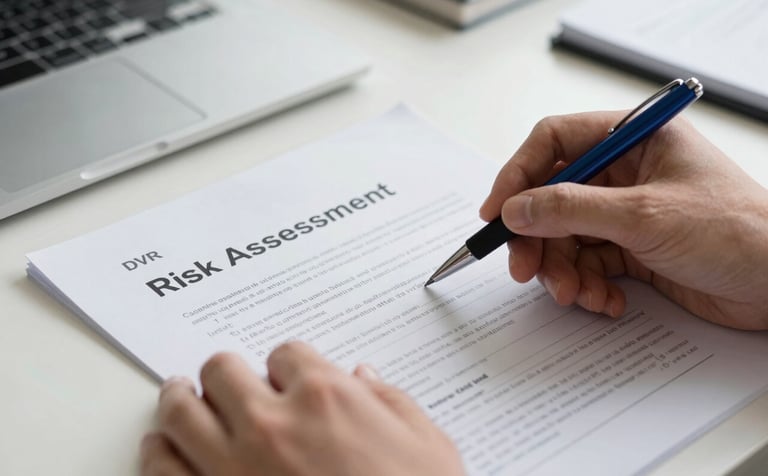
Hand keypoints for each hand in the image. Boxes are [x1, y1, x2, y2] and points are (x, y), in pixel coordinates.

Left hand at [140, 342, 464, 475]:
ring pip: (181, 412)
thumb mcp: (428, 446)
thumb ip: (390, 402)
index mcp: (325, 397)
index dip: (285, 364)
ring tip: (178, 396)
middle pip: (222, 370)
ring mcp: (234, 467)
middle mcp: (272, 424)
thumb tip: (364, 379)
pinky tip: (160, 446)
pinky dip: (157, 452)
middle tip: (226, 379)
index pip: (285, 353)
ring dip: (179, 400)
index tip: (285, 375)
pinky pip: (163, 469)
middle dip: (226, 372)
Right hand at [480, 111, 767, 329]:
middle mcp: (625, 172)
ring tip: (576, 295)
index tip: (496, 213)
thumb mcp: (643, 215)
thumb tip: (515, 209)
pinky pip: (588, 265)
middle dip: (538, 239)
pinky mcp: (632, 250)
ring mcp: (626, 213)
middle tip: (525, 270)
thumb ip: (571, 209)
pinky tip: (607, 302)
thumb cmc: (735, 231)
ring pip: (565, 237)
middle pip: (552, 198)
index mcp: (632, 138)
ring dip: (563, 271)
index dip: (518, 175)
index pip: (555, 143)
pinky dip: (589, 287)